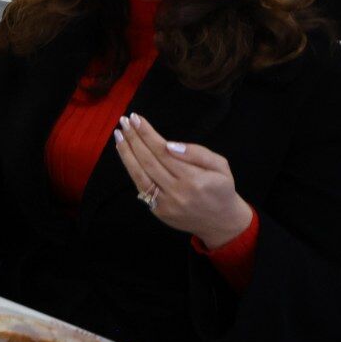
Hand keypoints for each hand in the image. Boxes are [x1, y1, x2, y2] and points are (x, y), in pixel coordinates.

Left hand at [115, 113, 252, 248]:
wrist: (221, 222)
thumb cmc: (221, 188)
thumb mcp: (220, 166)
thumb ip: (198, 153)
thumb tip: (169, 145)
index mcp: (194, 179)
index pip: (163, 152)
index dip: (147, 134)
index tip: (136, 119)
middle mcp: (177, 192)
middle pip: (148, 161)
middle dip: (134, 139)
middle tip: (124, 121)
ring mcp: (165, 204)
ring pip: (140, 175)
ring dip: (126, 153)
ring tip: (119, 134)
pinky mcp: (158, 211)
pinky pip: (141, 187)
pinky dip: (131, 169)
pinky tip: (125, 154)